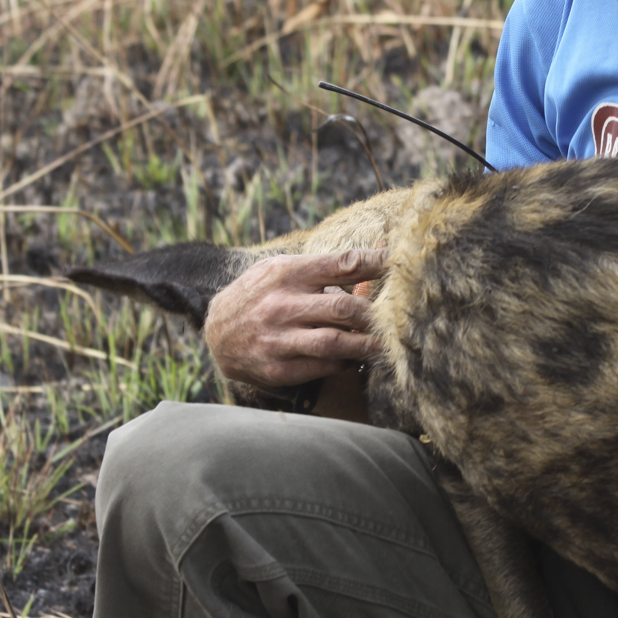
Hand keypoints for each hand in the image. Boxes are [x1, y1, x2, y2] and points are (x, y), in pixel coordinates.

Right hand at [202, 249, 386, 388]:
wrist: (217, 333)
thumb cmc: (263, 294)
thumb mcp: (286, 269)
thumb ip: (330, 265)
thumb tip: (382, 249)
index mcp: (288, 272)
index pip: (342, 264)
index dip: (377, 263)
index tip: (400, 264)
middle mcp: (282, 305)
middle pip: (343, 307)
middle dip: (376, 313)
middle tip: (398, 316)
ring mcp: (278, 339)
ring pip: (336, 342)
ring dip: (368, 344)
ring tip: (388, 343)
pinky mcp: (277, 368)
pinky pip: (323, 367)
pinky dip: (346, 363)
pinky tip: (358, 358)